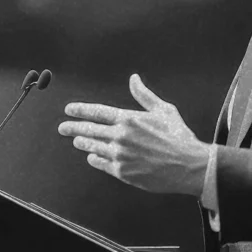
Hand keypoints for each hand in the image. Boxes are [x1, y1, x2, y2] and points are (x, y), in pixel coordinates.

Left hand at [58, 74, 209, 194]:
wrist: (189, 166)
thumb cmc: (179, 137)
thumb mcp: (163, 110)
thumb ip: (144, 95)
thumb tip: (133, 79)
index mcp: (129, 119)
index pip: (97, 112)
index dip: (80, 110)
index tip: (69, 110)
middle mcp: (120, 136)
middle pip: (89, 130)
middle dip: (73, 128)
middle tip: (62, 127)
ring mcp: (120, 155)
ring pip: (93, 147)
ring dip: (83, 143)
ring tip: (76, 141)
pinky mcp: (122, 172)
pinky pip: (102, 164)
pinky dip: (95, 159)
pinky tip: (92, 157)